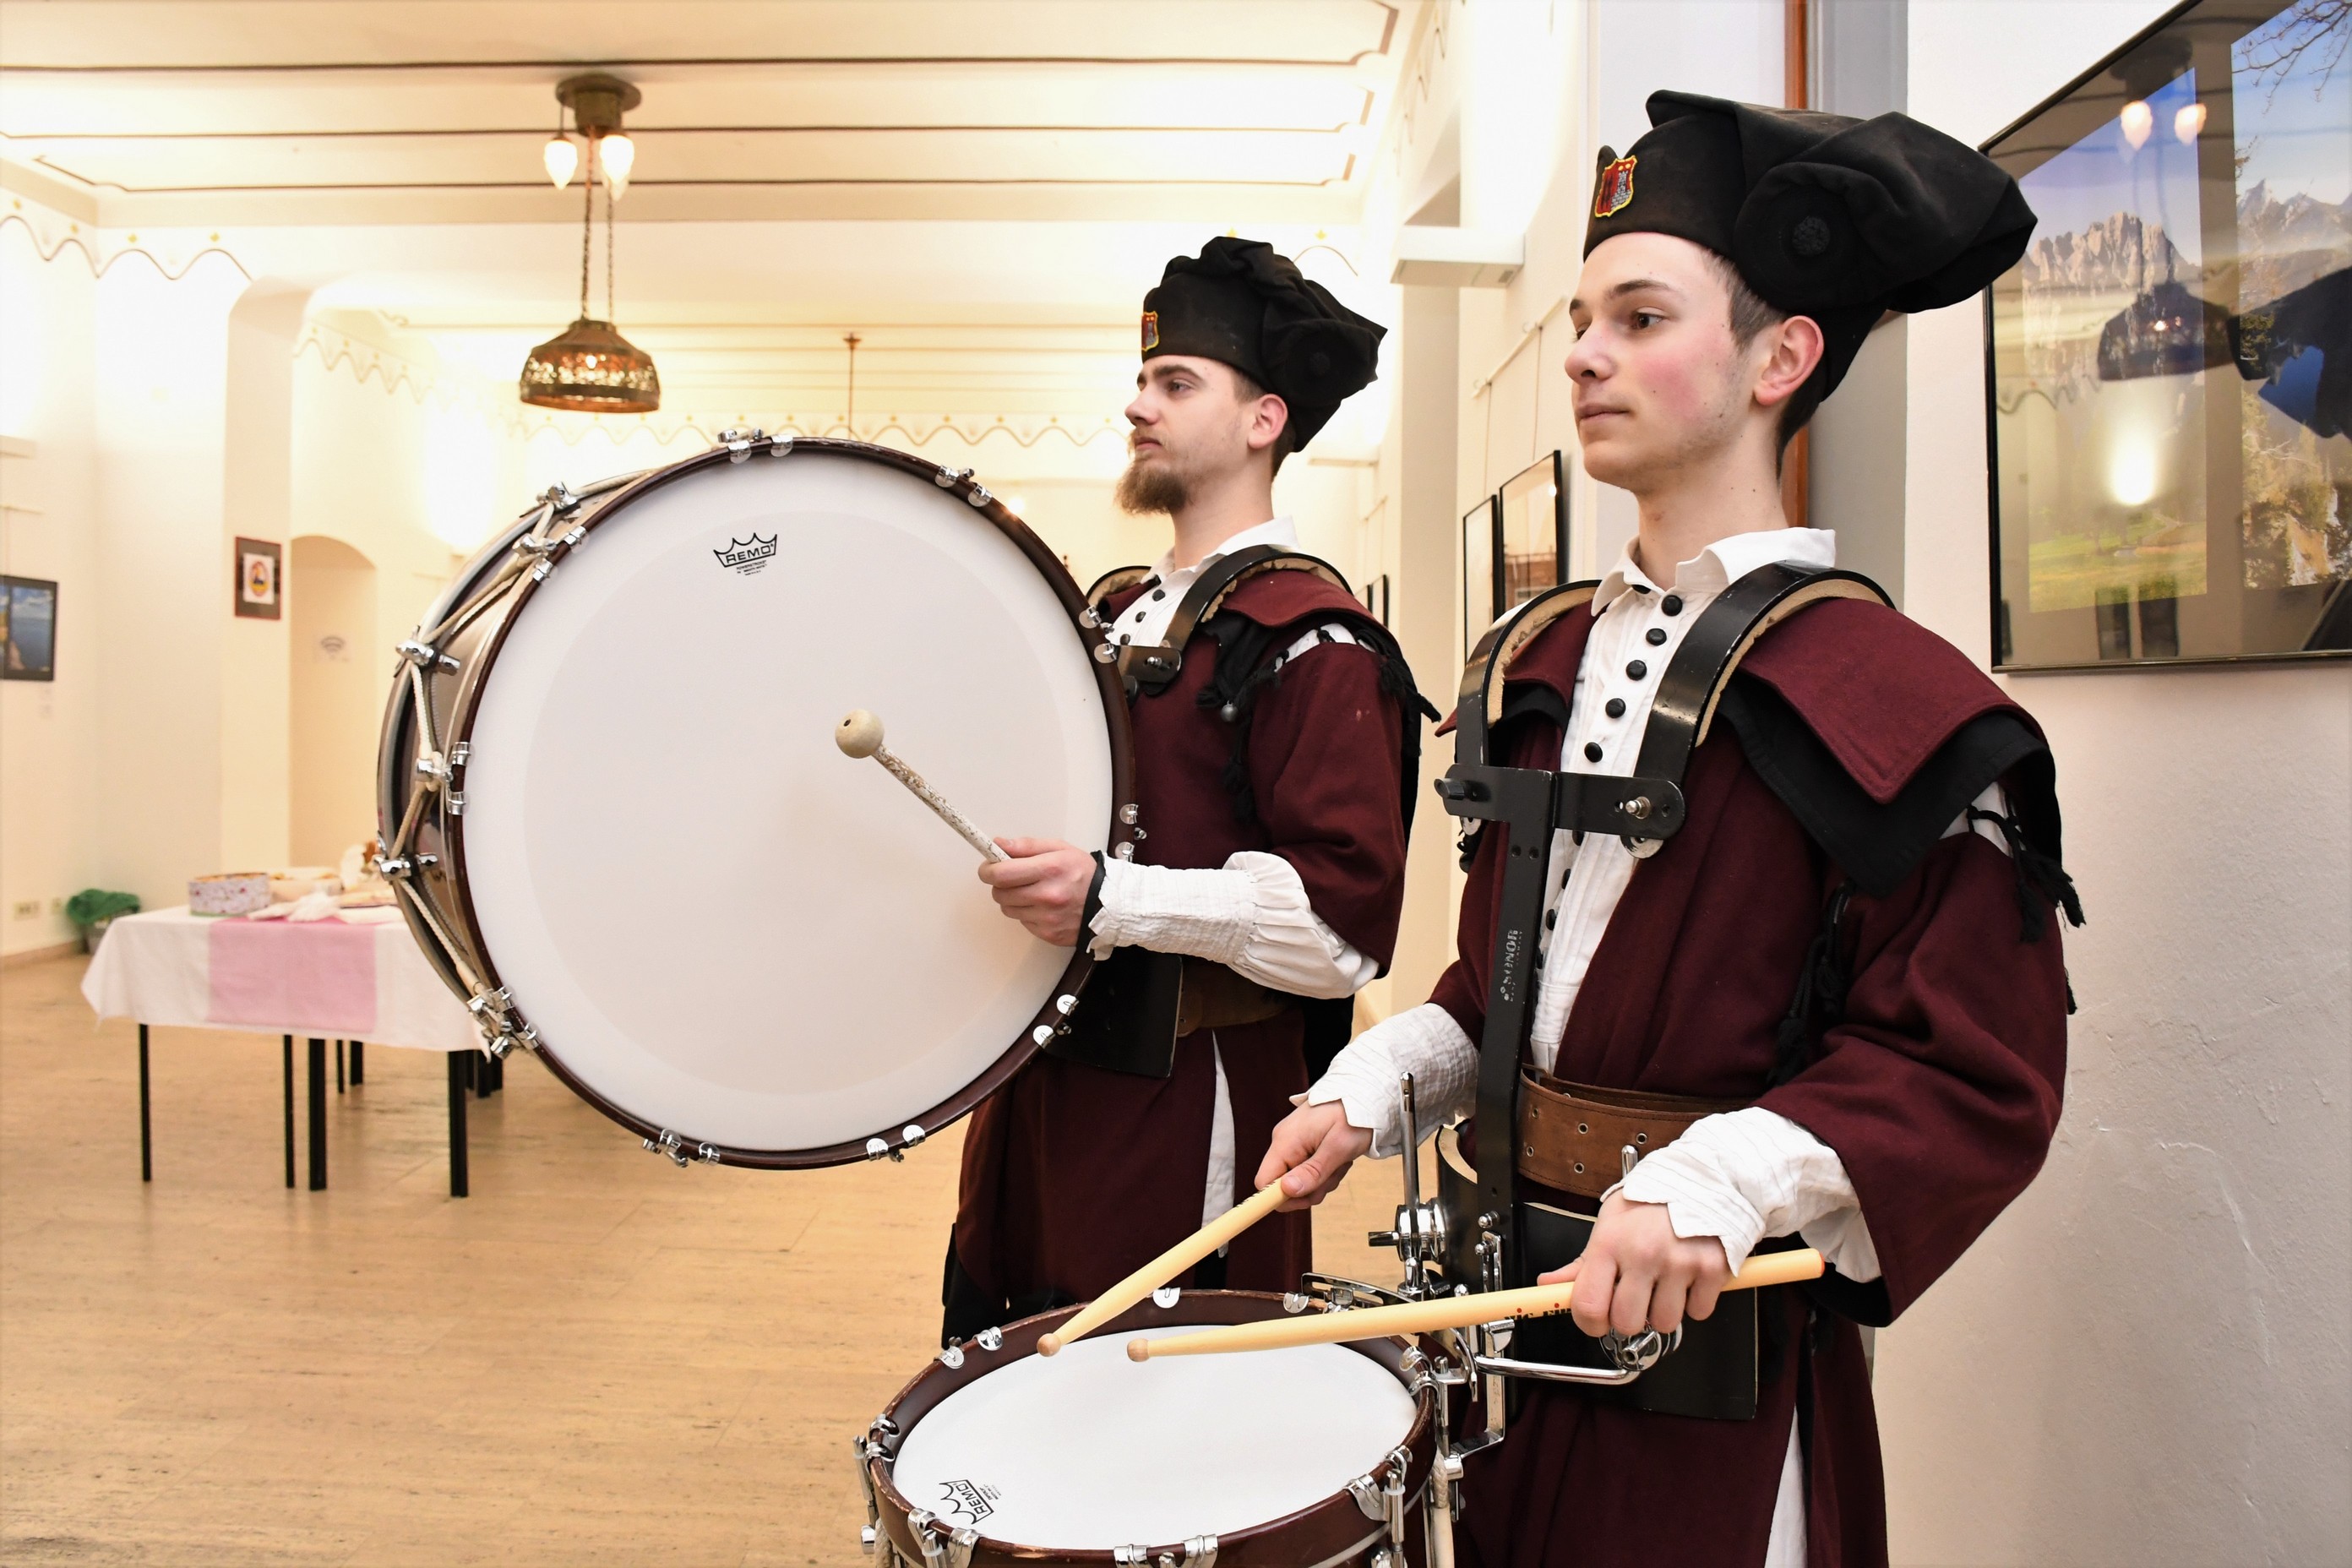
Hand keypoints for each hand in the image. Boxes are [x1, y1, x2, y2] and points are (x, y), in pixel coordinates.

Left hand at [978, 837, 1095, 946]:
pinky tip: (1043, 906)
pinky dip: (1027, 913)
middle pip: (999, 893)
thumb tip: (998, 844)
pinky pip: (1022, 922)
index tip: (988, 867)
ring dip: (1013, 900)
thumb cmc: (1085, 874)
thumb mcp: (1059, 849)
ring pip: (1008, 909)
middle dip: (1000, 884)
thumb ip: (1026, 846)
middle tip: (1013, 878)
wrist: (1111, 904)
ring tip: (1032, 892)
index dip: (987, 870)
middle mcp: (1047, 895)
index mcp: (1049, 869)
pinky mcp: (1048, 934)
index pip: (1001, 873)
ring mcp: (1047, 918)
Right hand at [1254, 1100, 1373, 1210]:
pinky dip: (1325, 1170)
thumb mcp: (1337, 1148)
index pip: (1264, 1182)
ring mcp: (1293, 1143)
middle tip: (1334, 1173)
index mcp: (1285, 1141)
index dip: (1280, 1197)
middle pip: (1285, 1185)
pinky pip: (1308, 1170)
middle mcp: (1284, 1142)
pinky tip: (1337, 1157)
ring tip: (1339, 1161)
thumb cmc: (1352, 1116)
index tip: (1306, 1198)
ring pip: (1300, 1181)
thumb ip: (1312, 1172)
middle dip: (1311, 1188)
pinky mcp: (1303, 1145)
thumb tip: (1287, 1190)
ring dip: (1323, 1179)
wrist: (1363, 1094)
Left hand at [1538, 1192, 1731, 1337]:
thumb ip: (1583, 1262)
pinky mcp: (1712, 1269)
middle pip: (1627, 1323)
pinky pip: (1699, 1312)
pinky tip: (1689, 1277)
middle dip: (1630, 1317)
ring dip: (1665, 1311)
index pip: (1588, 1306)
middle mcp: (1643, 1254)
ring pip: (1665, 1323)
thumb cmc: (1652, 1200)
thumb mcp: (1611, 1222)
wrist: (1702, 1178)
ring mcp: (1680, 1263)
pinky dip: (1695, 1301)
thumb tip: (1550, 1285)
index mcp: (1610, 1242)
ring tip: (1665, 1282)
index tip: (1596, 1321)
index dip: (1590, 1323)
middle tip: (1637, 1297)